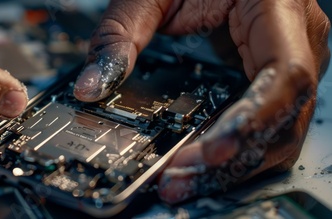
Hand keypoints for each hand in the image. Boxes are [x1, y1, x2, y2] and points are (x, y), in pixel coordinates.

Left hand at [74, 0, 329, 202]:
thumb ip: (119, 35)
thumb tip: (91, 87)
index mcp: (275, 6)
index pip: (285, 74)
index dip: (254, 117)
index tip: (212, 147)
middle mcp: (295, 40)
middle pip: (283, 117)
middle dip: (232, 158)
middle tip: (178, 179)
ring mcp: (287, 63)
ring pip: (277, 131)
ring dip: (231, 164)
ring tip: (182, 180)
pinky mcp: (268, 78)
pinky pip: (263, 124)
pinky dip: (232, 151)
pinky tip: (198, 163)